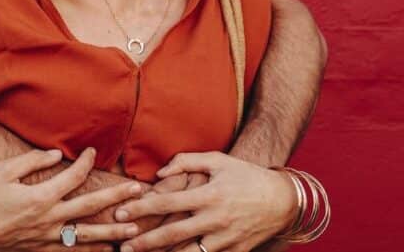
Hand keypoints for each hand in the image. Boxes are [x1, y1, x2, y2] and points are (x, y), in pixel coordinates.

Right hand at [0, 148, 143, 250]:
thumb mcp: (3, 172)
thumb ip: (32, 160)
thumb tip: (57, 154)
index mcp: (40, 196)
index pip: (73, 176)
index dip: (85, 161)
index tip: (91, 152)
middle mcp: (49, 219)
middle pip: (90, 206)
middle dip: (116, 197)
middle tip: (138, 191)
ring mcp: (47, 238)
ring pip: (88, 235)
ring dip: (112, 232)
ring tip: (134, 229)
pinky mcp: (41, 251)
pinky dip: (91, 251)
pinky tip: (106, 250)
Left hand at [112, 152, 296, 251]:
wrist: (283, 200)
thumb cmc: (246, 176)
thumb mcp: (218, 160)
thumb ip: (186, 161)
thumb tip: (159, 173)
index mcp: (208, 195)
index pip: (166, 203)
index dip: (141, 209)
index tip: (120, 212)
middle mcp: (215, 220)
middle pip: (172, 234)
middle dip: (144, 241)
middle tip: (121, 246)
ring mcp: (225, 239)